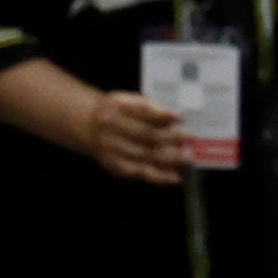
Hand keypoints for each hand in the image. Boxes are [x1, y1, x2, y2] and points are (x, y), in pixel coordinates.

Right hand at [74, 90, 191, 186]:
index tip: (180, 117)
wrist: (88, 125)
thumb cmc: (117, 112)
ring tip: (186, 158)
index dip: (161, 114)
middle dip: (170, 138)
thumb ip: (148, 106)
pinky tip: (173, 177)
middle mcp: (111, 125)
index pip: (141, 109)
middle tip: (190, 138)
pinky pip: (138, 172)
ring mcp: (110, 147)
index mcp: (117, 105)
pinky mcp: (113, 165)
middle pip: (145, 134)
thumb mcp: (127, 100)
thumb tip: (176, 119)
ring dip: (168, 159)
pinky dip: (158, 176)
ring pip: (144, 155)